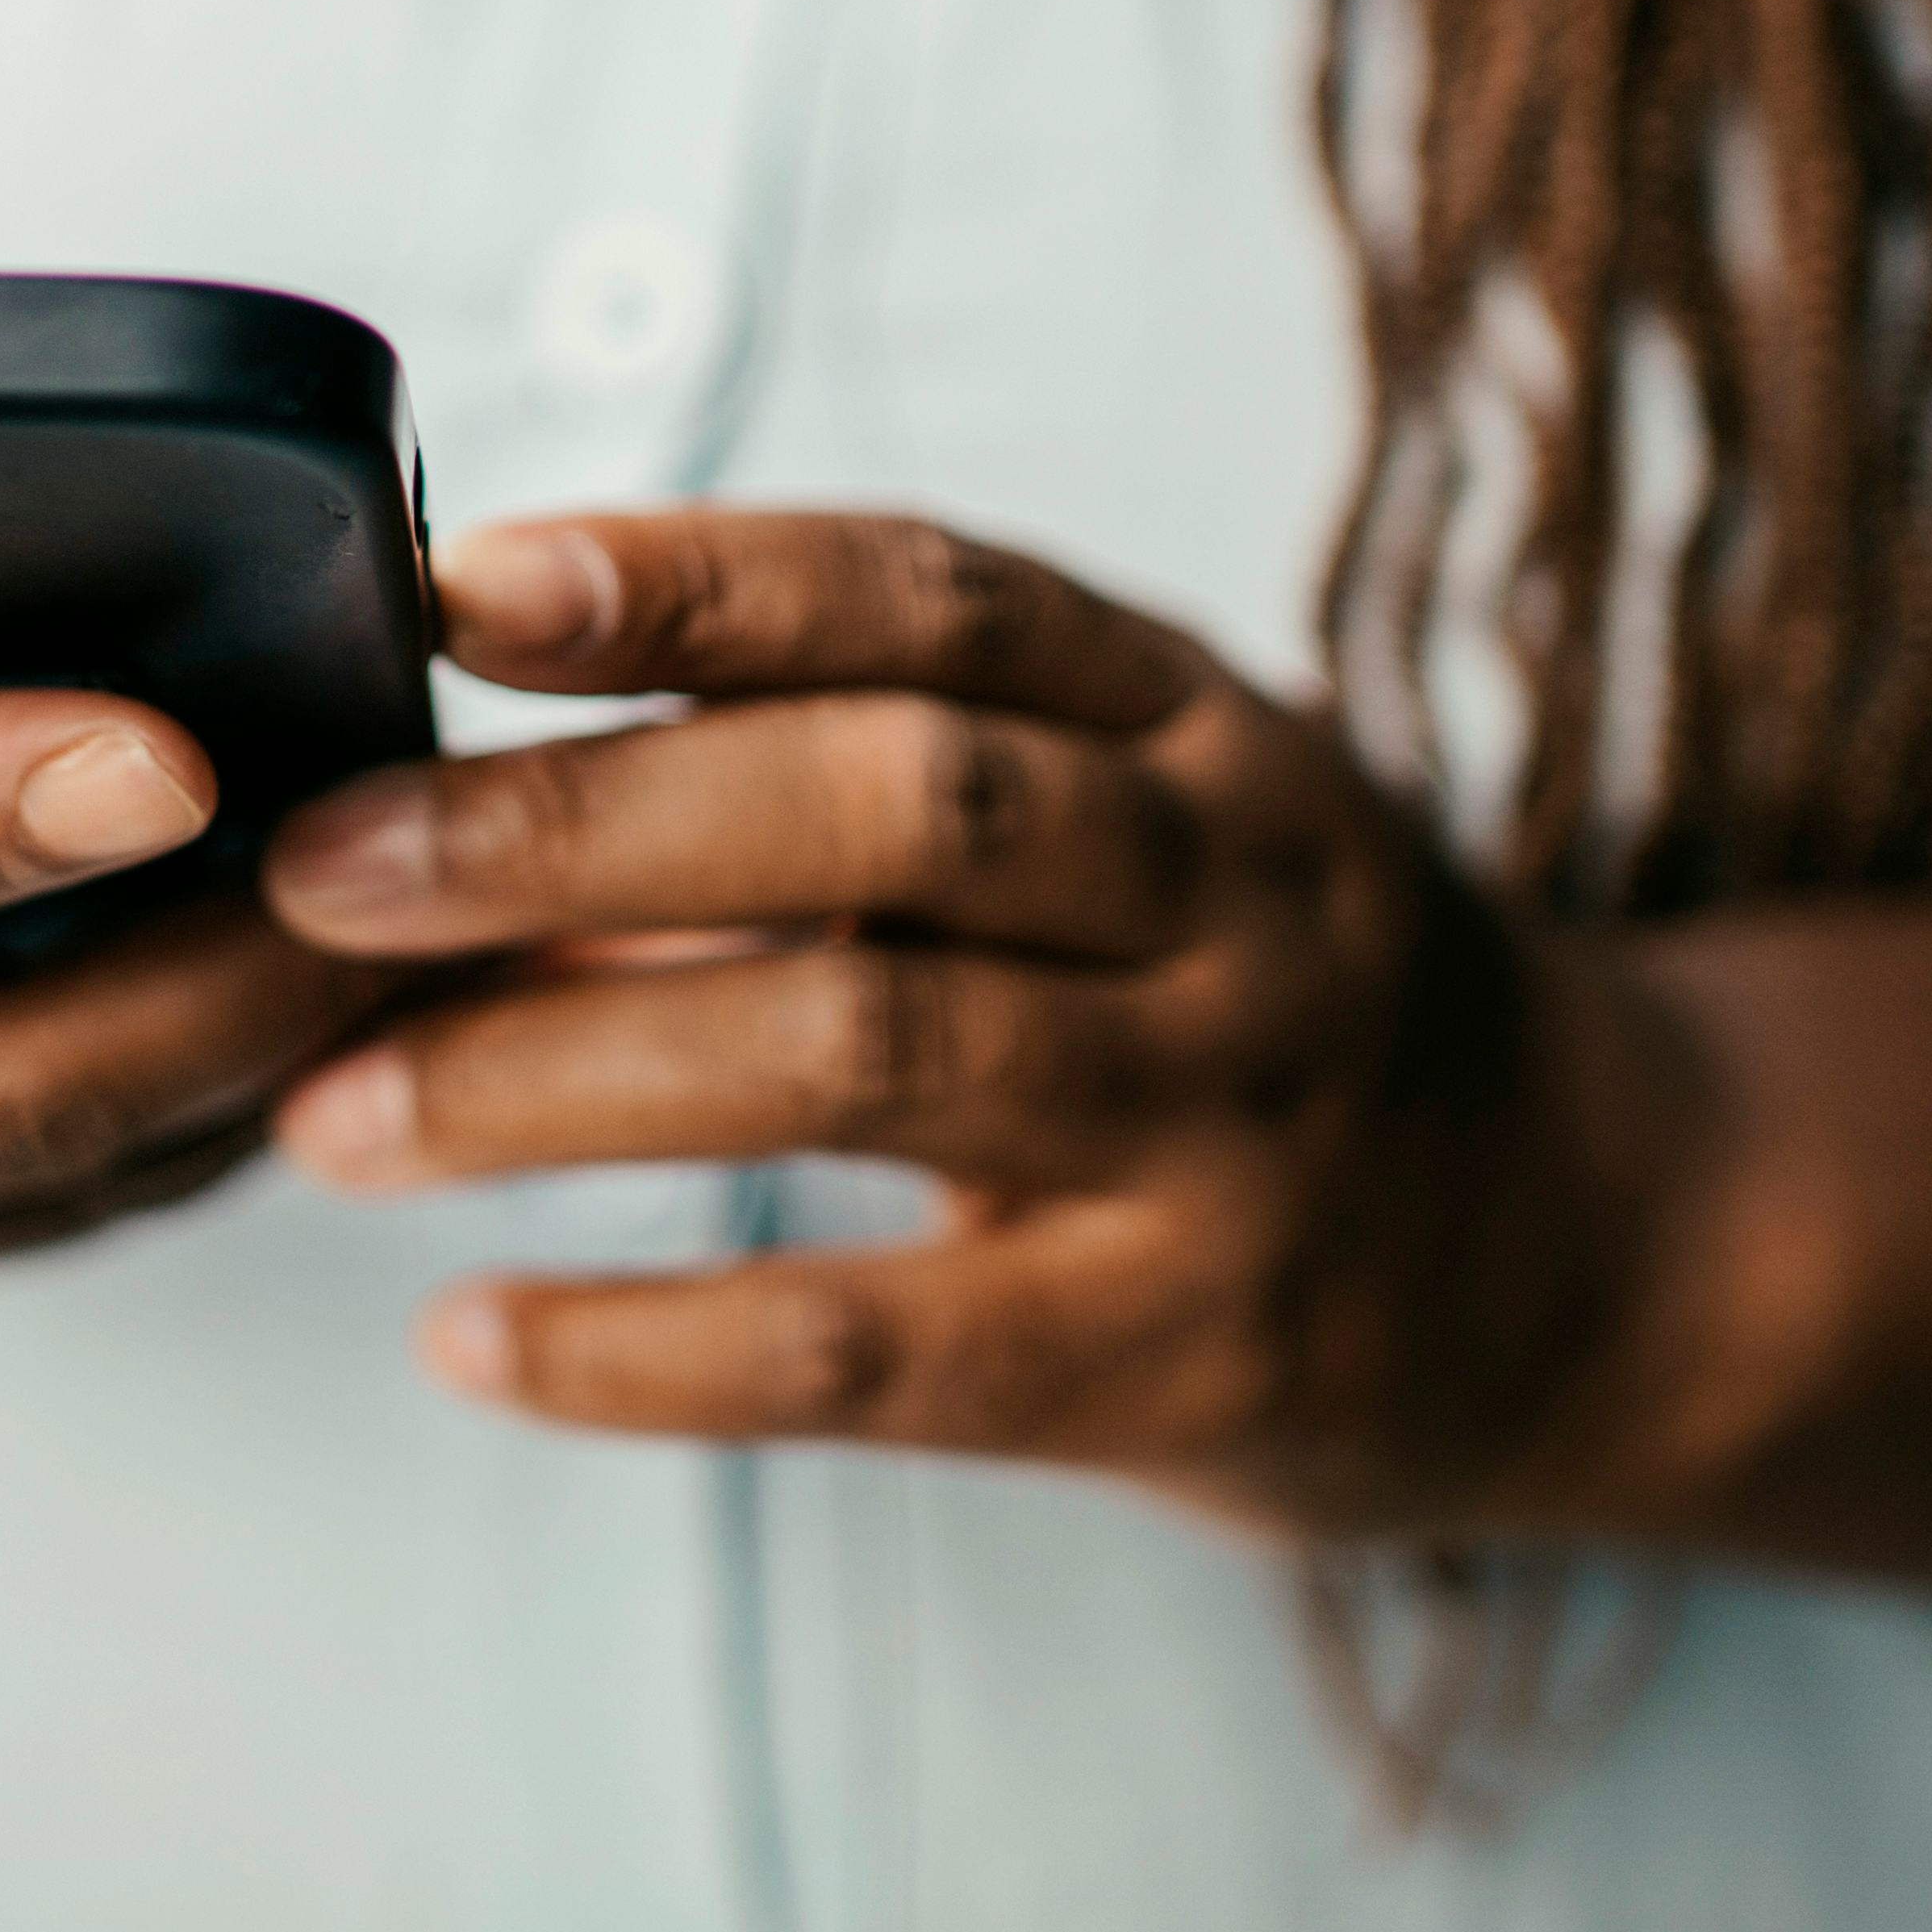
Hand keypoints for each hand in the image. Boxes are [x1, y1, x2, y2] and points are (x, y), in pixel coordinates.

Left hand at [260, 512, 1687, 1538]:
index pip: (933, 595)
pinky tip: (471, 1340)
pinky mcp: (1194, 1355)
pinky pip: (883, 1350)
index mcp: (1199, 724)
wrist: (1607, 1254)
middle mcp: (1233, 898)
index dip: (694, 577)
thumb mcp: (1138, 829)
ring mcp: (1232, 1127)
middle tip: (324, 866)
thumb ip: (854, 783)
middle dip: (579, 821)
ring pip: (871, 1054)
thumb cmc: (1261, 1004)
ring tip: (328, 1117)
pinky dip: (653, 1347)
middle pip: (895, 806)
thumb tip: (463, 764)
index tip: (459, 583)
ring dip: (563, 1075)